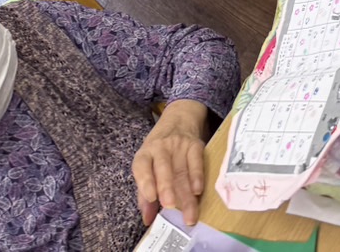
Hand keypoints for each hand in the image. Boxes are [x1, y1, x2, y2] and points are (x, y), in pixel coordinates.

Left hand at [132, 99, 209, 226]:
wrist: (179, 118)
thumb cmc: (159, 151)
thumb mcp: (148, 166)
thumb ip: (145, 194)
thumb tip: (148, 220)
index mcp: (145, 154)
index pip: (142, 166)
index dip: (145, 181)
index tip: (151, 197)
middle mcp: (160, 148)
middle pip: (163, 168)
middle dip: (167, 187)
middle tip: (170, 205)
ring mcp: (179, 145)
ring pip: (182, 171)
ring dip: (186, 194)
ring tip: (189, 215)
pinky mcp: (195, 145)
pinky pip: (196, 161)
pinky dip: (197, 176)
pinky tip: (198, 191)